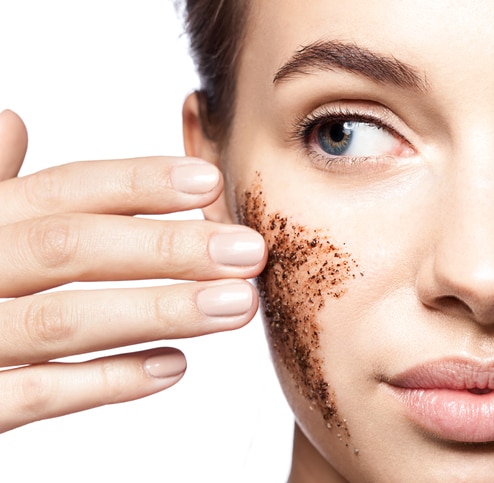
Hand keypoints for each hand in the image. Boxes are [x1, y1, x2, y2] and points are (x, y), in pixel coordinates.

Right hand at [0, 110, 265, 432]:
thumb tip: (12, 120)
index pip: (62, 190)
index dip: (137, 183)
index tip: (210, 183)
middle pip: (71, 247)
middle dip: (167, 247)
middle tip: (248, 253)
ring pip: (64, 320)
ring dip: (160, 310)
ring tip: (236, 305)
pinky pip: (37, 394)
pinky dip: (109, 381)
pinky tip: (175, 366)